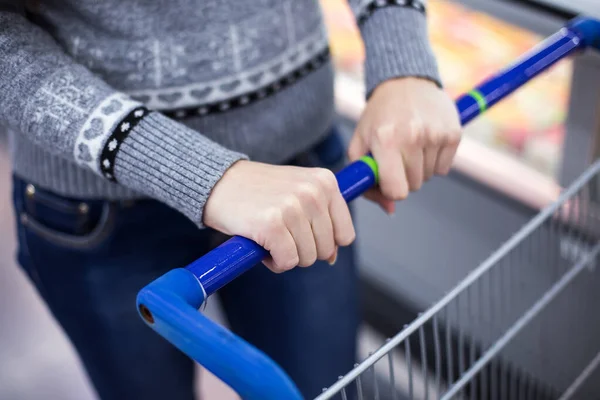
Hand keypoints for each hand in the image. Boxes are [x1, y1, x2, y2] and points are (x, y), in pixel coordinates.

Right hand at [203, 160, 355, 272]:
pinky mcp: (272, 225)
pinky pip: (286, 262)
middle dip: (302, 250)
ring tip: (269, 235)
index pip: (345, 234)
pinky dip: (273, 262)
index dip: (324, 243)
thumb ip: (321, 221)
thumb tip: (333, 257)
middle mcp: (313, 192)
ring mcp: (293, 208)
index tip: (302, 234)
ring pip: (307, 258)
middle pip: (325, 250)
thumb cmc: (260, 191)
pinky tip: (261, 243)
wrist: (218, 182)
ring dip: (286, 255)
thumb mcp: (298, 194)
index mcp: (325, 181)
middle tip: (280, 232)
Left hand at [348, 77, 460, 213]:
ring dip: (419, 168)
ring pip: (429, 177)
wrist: (405, 82)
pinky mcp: (453, 133)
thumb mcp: (361, 144)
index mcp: (385, 140)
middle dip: (404, 177)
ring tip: (410, 145)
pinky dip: (434, 161)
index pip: (396, 190)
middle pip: (413, 186)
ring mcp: (436, 135)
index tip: (387, 180)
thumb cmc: (379, 118)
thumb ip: (366, 179)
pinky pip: (444, 168)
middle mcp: (412, 136)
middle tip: (397, 156)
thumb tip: (389, 208)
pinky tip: (425, 141)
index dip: (391, 191)